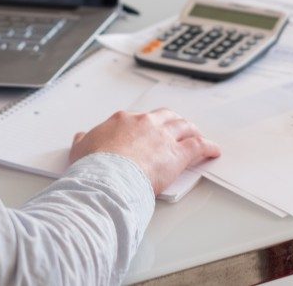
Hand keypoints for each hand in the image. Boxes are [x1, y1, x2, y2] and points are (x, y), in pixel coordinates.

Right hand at [68, 108, 220, 194]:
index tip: (146, 132)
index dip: (144, 126)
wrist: (107, 176)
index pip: (137, 119)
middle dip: (172, 120)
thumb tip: (81, 136)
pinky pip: (198, 146)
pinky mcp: (177, 154)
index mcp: (122, 120)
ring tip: (197, 134)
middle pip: (165, 116)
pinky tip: (213, 150)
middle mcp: (145, 123)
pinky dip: (207, 147)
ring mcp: (162, 137)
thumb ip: (83, 141)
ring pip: (183, 126)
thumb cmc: (94, 165)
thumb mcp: (80, 149)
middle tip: (177, 127)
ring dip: (191, 129)